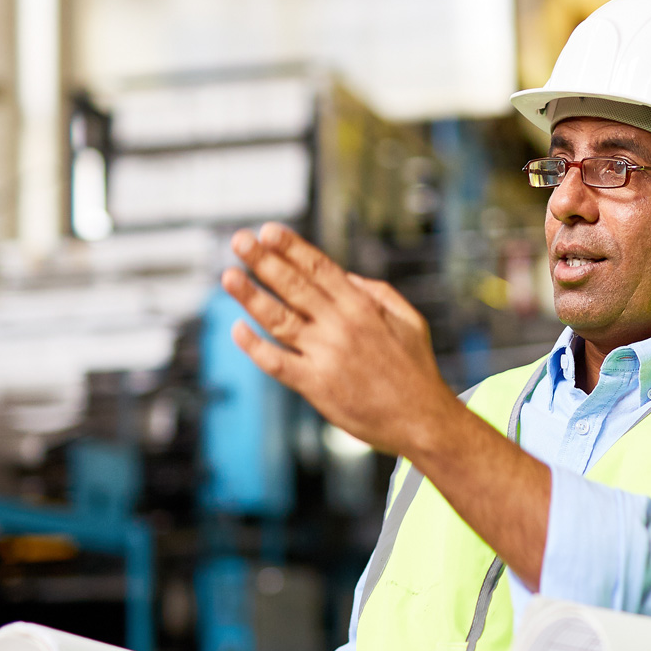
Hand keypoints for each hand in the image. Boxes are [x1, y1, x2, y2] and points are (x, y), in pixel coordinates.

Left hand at [221, 223, 459, 455]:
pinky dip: (254, 347)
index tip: (268, 230)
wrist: (422, 420)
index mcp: (362, 306)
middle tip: (239, 240)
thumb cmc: (415, 370)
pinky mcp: (316, 386)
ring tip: (229, 276)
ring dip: (251, 296)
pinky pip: (277, 362)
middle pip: (294, 286)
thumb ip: (377, 292)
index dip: (291, 247)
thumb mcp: (408, 320)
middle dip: (264, 260)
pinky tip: (237, 330)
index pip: (319, 267)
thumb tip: (344, 275)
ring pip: (279, 319)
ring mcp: (326, 355)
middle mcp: (341, 325)